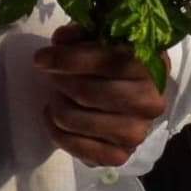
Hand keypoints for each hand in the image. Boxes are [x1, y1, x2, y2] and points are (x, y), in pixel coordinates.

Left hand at [33, 26, 170, 166]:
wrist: (133, 96)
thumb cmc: (113, 62)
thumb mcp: (100, 39)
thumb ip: (81, 35)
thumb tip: (61, 40)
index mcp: (150, 68)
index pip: (104, 62)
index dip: (66, 58)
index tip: (40, 58)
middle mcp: (149, 102)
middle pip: (85, 92)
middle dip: (59, 82)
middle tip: (53, 78)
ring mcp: (137, 133)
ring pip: (72, 119)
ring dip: (55, 106)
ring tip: (57, 97)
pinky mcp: (120, 155)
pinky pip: (74, 147)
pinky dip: (57, 133)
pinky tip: (58, 120)